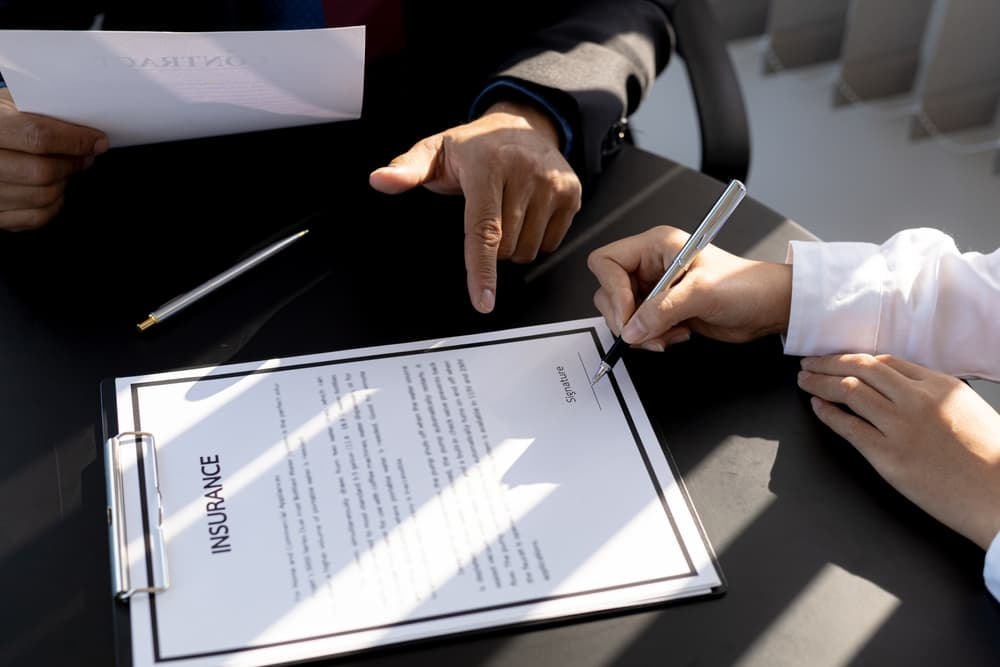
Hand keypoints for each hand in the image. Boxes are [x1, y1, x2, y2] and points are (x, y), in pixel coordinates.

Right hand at [0, 88, 108, 230]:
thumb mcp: (11, 105)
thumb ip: (44, 113)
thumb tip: (88, 131)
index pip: (39, 137)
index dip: (76, 140)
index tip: (97, 141)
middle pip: (43, 171)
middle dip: (72, 164)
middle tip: (84, 157)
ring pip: (44, 196)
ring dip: (63, 184)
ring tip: (63, 169)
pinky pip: (37, 217)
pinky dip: (53, 204)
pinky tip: (51, 188)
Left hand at [369, 99, 580, 313]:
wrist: (523, 124)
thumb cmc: (474, 147)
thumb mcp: (435, 152)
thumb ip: (406, 170)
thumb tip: (379, 180)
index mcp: (488, 165)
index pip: (483, 230)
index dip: (481, 270)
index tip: (483, 302)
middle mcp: (525, 172)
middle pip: (505, 247)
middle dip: (492, 246)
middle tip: (487, 214)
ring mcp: (553, 183)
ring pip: (528, 250)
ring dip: (514, 246)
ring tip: (507, 211)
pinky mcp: (573, 192)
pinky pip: (550, 243)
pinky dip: (536, 238)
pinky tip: (529, 211)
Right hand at [587, 225, 791, 350]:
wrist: (770, 307)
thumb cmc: (746, 285)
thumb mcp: (702, 292)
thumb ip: (662, 310)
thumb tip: (631, 329)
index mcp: (656, 245)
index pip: (607, 262)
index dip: (612, 290)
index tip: (628, 315)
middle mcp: (651, 265)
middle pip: (609, 292)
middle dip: (626, 318)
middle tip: (647, 332)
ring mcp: (655, 290)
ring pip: (622, 314)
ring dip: (641, 332)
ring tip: (668, 335)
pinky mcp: (662, 311)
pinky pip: (639, 328)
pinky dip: (652, 338)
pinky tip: (676, 336)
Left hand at [799, 353, 999, 550]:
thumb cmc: (990, 458)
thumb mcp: (967, 409)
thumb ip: (934, 395)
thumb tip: (902, 389)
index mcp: (939, 385)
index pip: (884, 362)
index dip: (853, 358)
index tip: (836, 359)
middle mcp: (917, 400)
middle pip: (860, 369)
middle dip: (827, 363)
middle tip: (809, 363)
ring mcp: (901, 427)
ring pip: (849, 391)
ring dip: (819, 383)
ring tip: (805, 380)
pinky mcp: (889, 456)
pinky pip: (848, 427)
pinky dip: (827, 413)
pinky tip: (817, 407)